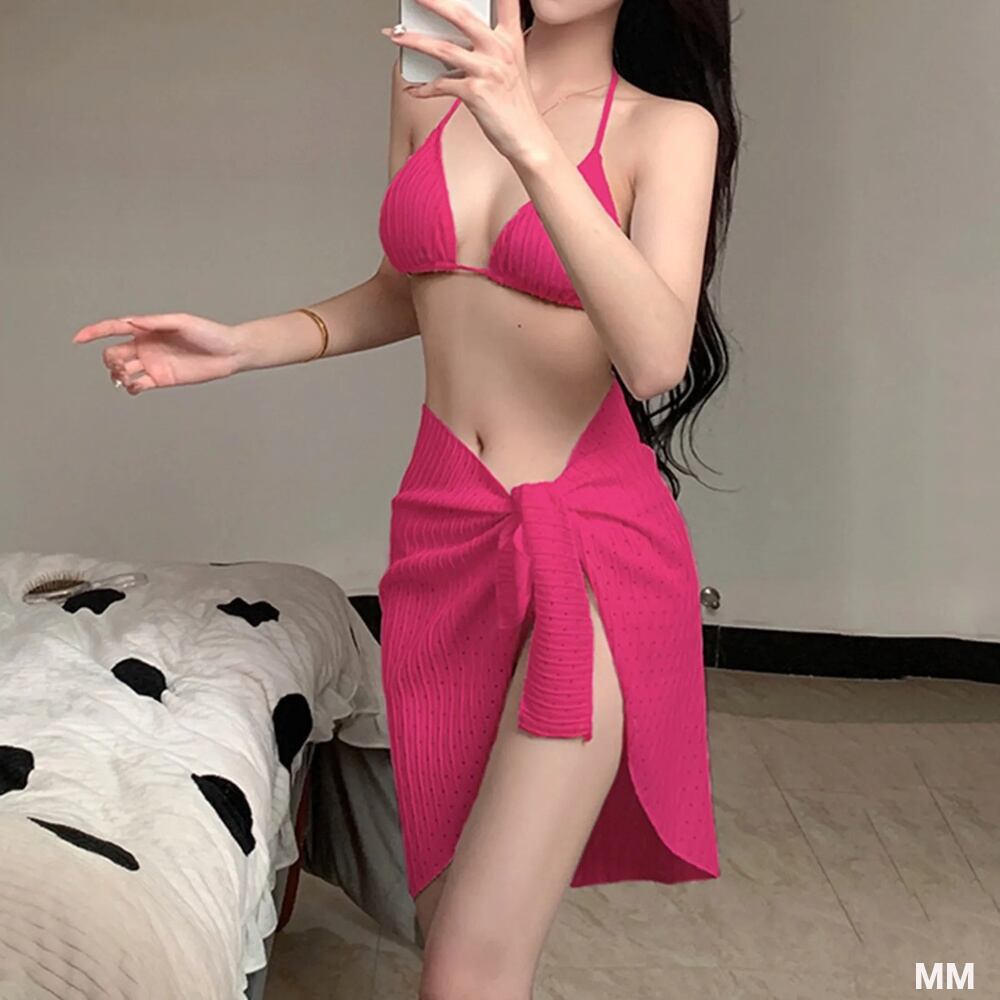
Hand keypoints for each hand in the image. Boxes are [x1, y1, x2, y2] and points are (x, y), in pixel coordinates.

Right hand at [71, 312, 243, 394]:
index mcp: (147, 329)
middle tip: (121, 364)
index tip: (78, 339)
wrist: (228, 353)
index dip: (94, 333)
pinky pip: (138, 386)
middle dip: (109, 359)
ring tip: (127, 375)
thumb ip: (155, 322)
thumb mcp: (181, 322)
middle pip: (113, 353)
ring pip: (122, 371)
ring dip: (117, 374)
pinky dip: (130, 387)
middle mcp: (146, 346)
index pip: (114, 329)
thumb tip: (130, 321)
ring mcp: (152, 364)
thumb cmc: (208, 332)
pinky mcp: (162, 379)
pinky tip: (135, 386)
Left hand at [383, 0, 549, 162]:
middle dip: (433, 2)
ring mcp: (487, 70)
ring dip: (414, 41)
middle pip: (461, 15)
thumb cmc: (515, 106)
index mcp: (510, 39)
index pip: (506, 1)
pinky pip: (441, 85)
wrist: (527, 138)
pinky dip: (424, 88)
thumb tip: (453, 41)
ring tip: (395, 36)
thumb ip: (488, 48)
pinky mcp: (475, 92)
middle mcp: (499, 49)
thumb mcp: (510, 68)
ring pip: (442, 48)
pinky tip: (413, 89)